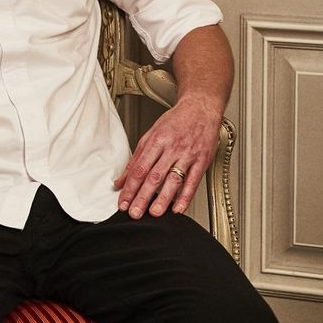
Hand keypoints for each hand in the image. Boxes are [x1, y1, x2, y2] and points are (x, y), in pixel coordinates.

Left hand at [114, 96, 220, 218]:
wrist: (200, 108)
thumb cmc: (175, 122)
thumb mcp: (151, 135)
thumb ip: (136, 158)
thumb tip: (121, 180)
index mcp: (156, 141)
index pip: (139, 168)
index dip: (130, 187)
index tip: (123, 202)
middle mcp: (171, 148)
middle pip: (154, 176)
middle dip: (143, 196)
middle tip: (135, 213)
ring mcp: (187, 155)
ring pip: (173, 179)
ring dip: (163, 198)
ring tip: (154, 213)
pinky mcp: (202, 161)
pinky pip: (193, 181)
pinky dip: (186, 196)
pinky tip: (178, 208)